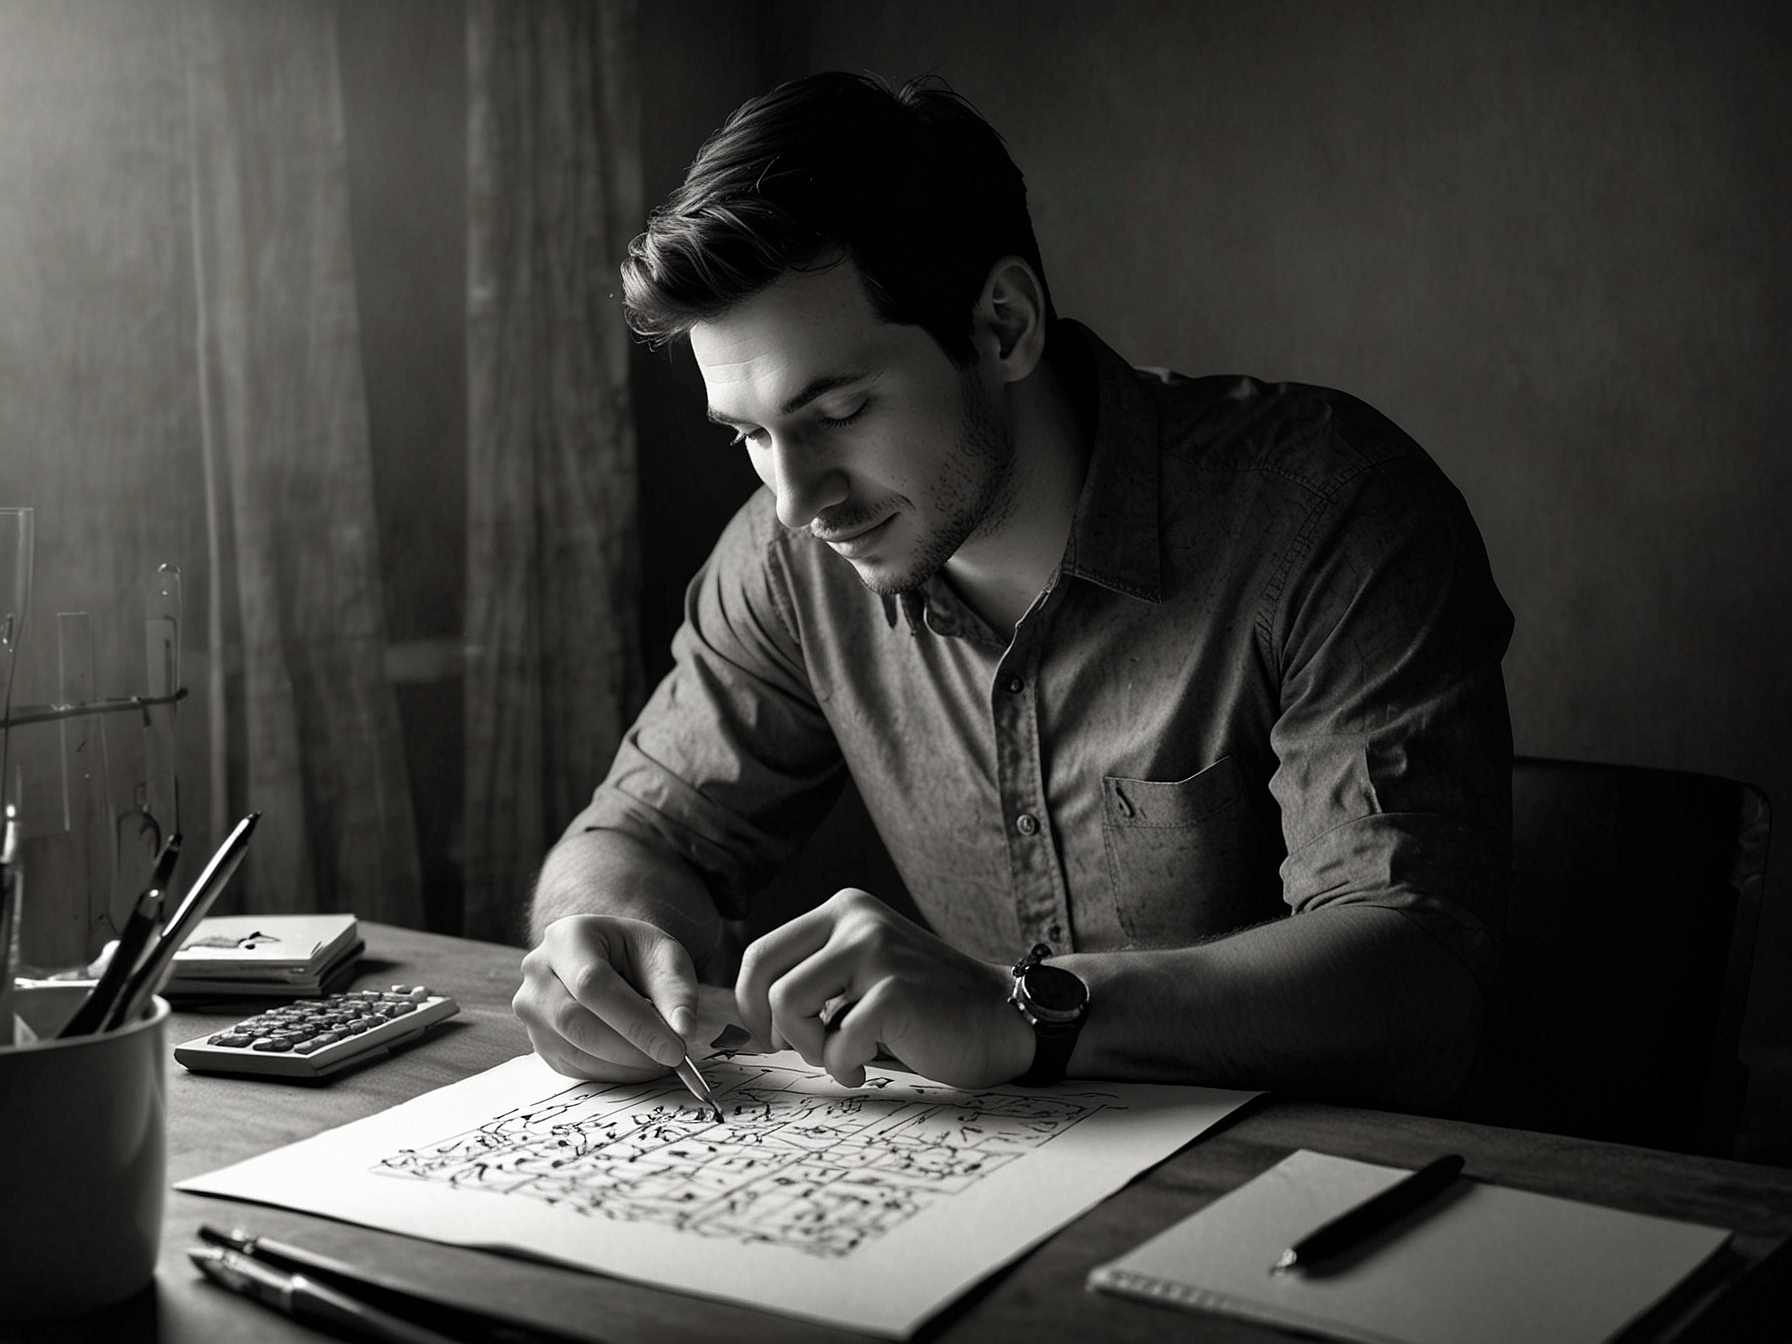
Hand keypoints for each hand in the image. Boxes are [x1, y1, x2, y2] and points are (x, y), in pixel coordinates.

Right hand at [513, 914, 698, 1081]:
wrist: (606, 958)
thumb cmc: (635, 954)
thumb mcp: (664, 956)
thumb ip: (676, 990)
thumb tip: (684, 1030)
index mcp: (568, 937)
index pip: (593, 985)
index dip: (634, 1022)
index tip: (675, 1048)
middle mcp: (537, 971)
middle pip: (575, 1020)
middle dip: (630, 1048)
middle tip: (672, 1059)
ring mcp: (532, 1008)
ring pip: (572, 1048)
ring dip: (624, 1065)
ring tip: (660, 1061)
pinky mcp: (538, 1040)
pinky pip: (572, 1066)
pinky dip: (611, 1073)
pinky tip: (637, 1064)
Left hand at [735, 889, 1034, 1089]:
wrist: (1004, 1018)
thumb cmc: (928, 1008)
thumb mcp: (863, 974)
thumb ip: (814, 981)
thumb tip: (743, 1025)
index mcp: (844, 910)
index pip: (760, 954)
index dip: (750, 1005)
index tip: (772, 1037)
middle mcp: (856, 920)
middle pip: (761, 976)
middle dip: (770, 1027)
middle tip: (805, 1050)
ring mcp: (877, 951)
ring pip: (789, 1006)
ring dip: (809, 1048)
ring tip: (844, 1057)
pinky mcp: (895, 991)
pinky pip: (835, 1042)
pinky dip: (844, 1067)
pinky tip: (868, 1067)